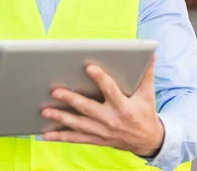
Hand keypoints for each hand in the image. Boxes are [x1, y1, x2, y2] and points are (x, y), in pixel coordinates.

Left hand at [41, 56, 163, 156]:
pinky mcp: (96, 139)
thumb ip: (146, 74)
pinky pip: (76, 138)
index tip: (89, 67)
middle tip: (55, 92)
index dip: (100, 78)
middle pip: (88, 108)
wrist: (148, 141)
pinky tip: (46, 134)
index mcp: (124, 107)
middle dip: (71, 100)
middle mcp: (111, 120)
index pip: (110, 90)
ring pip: (78, 125)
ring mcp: (102, 132)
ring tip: (45, 112)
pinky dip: (61, 137)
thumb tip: (150, 54)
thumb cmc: (145, 113)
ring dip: (61, 118)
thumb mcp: (147, 95)